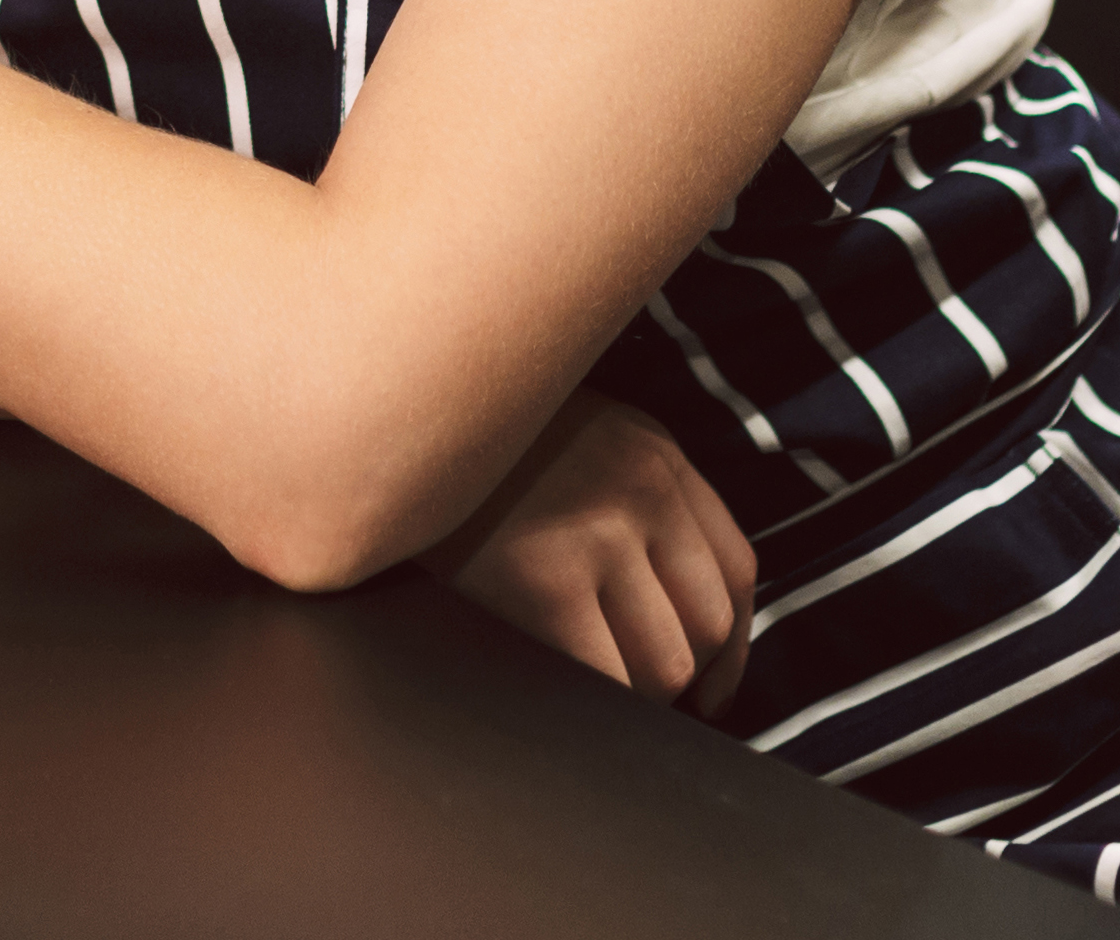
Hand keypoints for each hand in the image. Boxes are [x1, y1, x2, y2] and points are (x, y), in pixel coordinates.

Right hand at [450, 395, 754, 712]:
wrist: (383, 420)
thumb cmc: (470, 455)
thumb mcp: (577, 440)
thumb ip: (637, 501)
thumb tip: (688, 625)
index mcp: (655, 454)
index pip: (736, 571)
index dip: (729, 648)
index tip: (708, 688)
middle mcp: (642, 488)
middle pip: (706, 626)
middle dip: (676, 677)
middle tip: (629, 691)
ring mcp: (597, 533)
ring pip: (665, 666)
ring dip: (634, 695)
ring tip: (588, 687)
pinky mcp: (544, 580)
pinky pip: (606, 677)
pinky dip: (595, 699)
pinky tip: (561, 687)